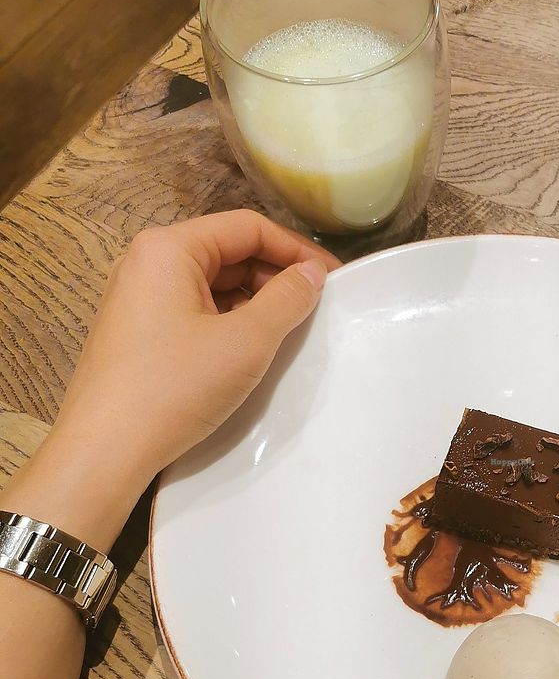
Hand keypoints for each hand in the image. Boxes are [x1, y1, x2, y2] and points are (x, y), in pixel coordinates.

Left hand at [5, 210, 339, 548]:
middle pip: (228, 252)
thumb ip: (287, 299)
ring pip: (212, 284)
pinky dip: (228, 321)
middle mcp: (147, 262)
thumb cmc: (175, 388)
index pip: (247, 227)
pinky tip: (250, 350)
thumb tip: (312, 274)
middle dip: (275, 276)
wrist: (105, 451)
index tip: (334, 279)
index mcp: (168, 248)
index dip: (297, 249)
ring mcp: (138, 298)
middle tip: (315, 308)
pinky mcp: (137, 332)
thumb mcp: (246, 341)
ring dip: (254, 301)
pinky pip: (193, 310)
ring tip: (289, 331)